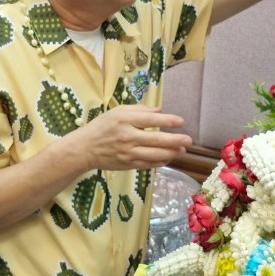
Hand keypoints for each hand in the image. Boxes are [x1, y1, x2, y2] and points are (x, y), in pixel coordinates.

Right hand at [64, 105, 192, 171]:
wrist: (85, 148)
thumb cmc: (102, 126)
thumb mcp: (117, 112)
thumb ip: (139, 110)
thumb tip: (159, 111)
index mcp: (124, 120)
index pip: (150, 120)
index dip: (167, 121)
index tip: (181, 121)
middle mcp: (127, 137)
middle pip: (155, 140)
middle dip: (174, 140)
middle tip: (189, 140)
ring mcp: (127, 153)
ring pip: (154, 155)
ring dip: (171, 153)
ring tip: (182, 150)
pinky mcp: (127, 165)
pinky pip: (148, 164)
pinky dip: (160, 162)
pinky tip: (169, 158)